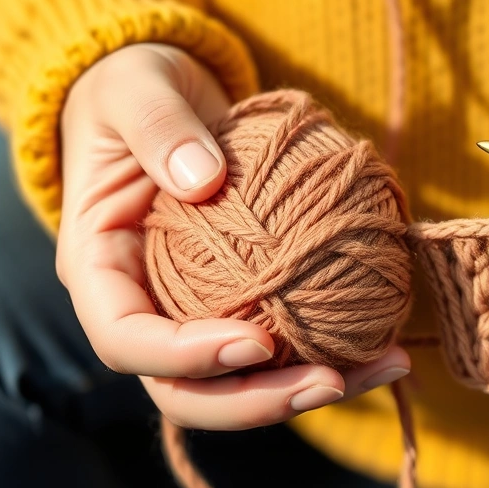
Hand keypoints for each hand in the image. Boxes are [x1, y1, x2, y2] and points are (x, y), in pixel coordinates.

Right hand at [56, 44, 409, 430]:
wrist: (167, 99)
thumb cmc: (137, 89)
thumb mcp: (137, 87)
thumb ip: (159, 126)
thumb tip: (203, 181)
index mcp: (100, 269)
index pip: (125, 340)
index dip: (185, 358)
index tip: (255, 341)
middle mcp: (144, 306)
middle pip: (187, 390)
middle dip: (258, 400)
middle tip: (332, 380)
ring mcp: (192, 311)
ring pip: (242, 381)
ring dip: (309, 388)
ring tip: (386, 366)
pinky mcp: (240, 302)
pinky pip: (281, 343)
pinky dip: (331, 351)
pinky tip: (388, 343)